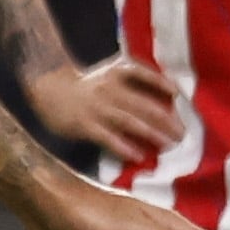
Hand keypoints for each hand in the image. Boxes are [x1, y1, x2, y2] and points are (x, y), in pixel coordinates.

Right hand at [26, 53, 182, 167]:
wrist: (46, 87)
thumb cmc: (84, 84)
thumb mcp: (107, 74)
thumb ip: (131, 84)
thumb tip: (165, 99)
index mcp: (116, 73)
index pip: (145, 75)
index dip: (162, 85)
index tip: (180, 95)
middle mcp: (109, 89)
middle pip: (143, 105)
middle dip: (166, 120)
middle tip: (183, 133)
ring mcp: (97, 107)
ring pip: (130, 121)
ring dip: (151, 133)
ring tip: (168, 144)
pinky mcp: (84, 125)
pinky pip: (107, 137)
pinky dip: (123, 146)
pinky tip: (137, 156)